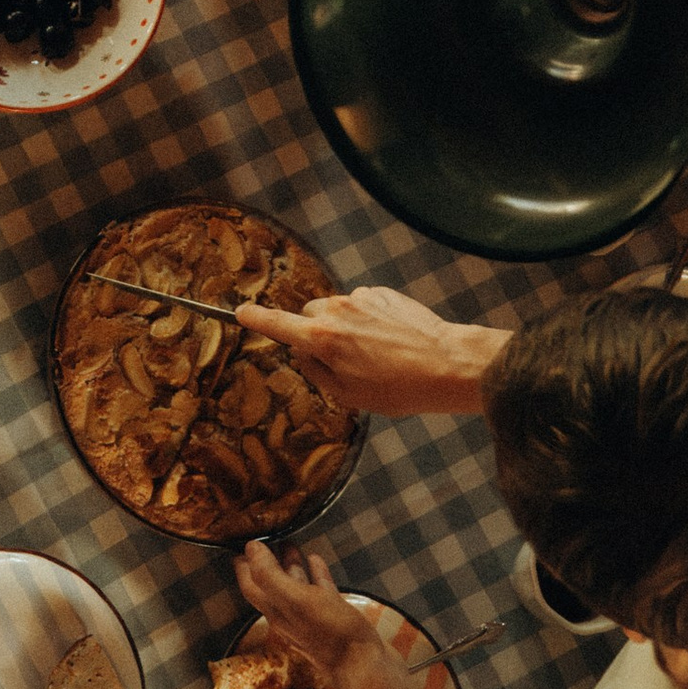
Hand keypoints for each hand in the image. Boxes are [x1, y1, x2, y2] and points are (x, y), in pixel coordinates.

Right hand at [234, 285, 506, 417]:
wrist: (447, 363)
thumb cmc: (399, 388)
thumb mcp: (349, 396)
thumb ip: (317, 372)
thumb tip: (302, 352)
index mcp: (322, 339)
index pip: (277, 325)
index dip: (255, 319)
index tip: (240, 312)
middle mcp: (335, 311)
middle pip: (309, 317)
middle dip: (316, 334)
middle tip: (342, 361)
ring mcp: (360, 297)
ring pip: (337, 311)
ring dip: (346, 328)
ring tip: (377, 355)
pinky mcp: (381, 292)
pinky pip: (362, 304)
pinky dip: (368, 320)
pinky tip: (391, 341)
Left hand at [237, 543, 415, 688]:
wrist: (369, 669)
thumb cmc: (333, 635)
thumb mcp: (298, 601)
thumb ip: (272, 576)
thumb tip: (250, 549)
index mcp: (278, 613)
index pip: (252, 586)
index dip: (244, 566)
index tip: (241, 545)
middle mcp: (292, 617)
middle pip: (272, 586)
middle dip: (266, 563)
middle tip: (264, 541)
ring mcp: (314, 619)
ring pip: (297, 588)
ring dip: (291, 566)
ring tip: (289, 545)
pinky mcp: (336, 619)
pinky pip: (322, 592)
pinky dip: (317, 575)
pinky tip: (317, 560)